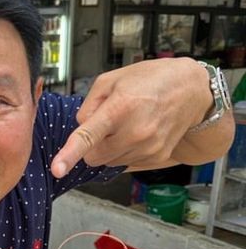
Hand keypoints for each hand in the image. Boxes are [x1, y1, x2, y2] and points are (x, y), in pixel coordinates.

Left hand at [50, 57, 216, 176]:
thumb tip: (80, 127)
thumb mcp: (111, 79)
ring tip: (128, 123)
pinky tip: (138, 132)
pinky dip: (125, 151)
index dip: (69, 154)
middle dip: (92, 145)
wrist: (191, 90)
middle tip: (107, 124)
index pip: (88, 136)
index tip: (57, 169)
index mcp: (120, 108)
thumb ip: (88, 104)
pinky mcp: (157, 157)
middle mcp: (135, 132)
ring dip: (110, 148)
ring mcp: (148, 147)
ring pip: (109, 162)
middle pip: (93, 157)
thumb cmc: (150, 80)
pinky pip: (126, 163)